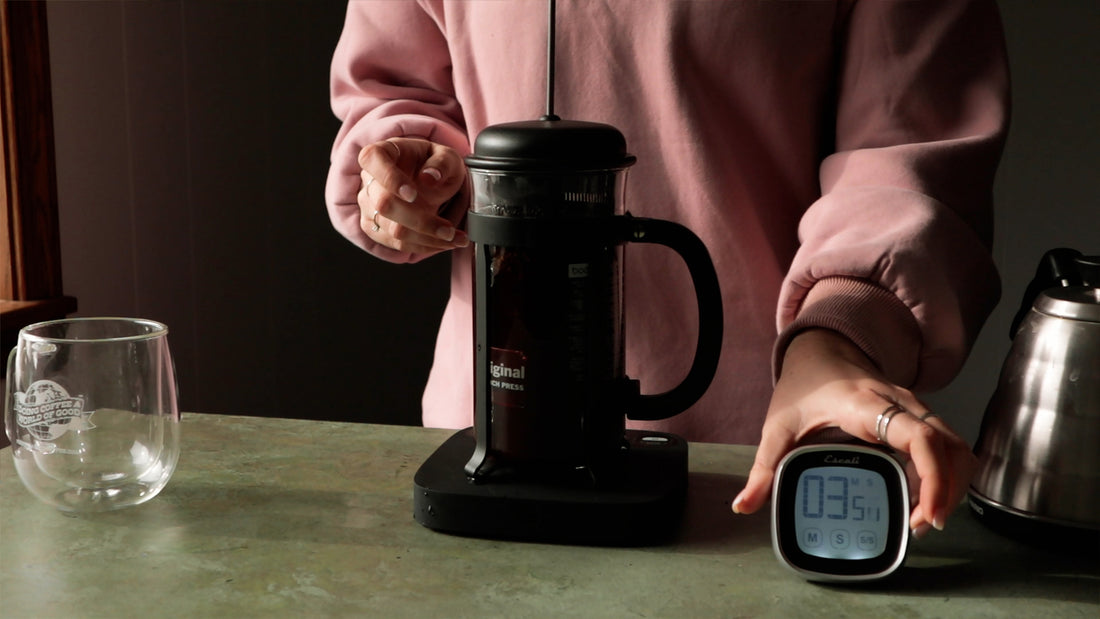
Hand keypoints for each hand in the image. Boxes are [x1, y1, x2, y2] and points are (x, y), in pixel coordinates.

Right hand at [358, 137, 467, 253]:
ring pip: (392, 230)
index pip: (372, 160)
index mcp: (381, 153)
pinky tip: (442, 242)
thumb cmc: (434, 165)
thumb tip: (429, 178)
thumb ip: (441, 163)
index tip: (413, 194)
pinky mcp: (375, 228)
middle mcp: (370, 179)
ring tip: (454, 237)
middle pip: (384, 204)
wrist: (432, 182)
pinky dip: (423, 246)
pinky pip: (396, 244)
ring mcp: (369, 205)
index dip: (390, 179)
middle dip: (421, 221)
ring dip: (427, 238)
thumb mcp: (447, 156)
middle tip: (449, 228)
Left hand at [732, 329, 976, 537]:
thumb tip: (743, 505)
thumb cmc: (804, 385)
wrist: (821, 349)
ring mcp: (914, 408)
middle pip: (950, 447)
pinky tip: (924, 499)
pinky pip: (948, 445)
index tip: (926, 512)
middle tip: (920, 526)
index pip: (919, 436)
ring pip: (956, 447)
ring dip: (951, 485)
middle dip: (946, 492)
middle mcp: (900, 403)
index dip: (933, 477)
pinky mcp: (918, 417)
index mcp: (866, 404)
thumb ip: (763, 469)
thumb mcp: (778, 427)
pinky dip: (946, 474)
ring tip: (923, 518)